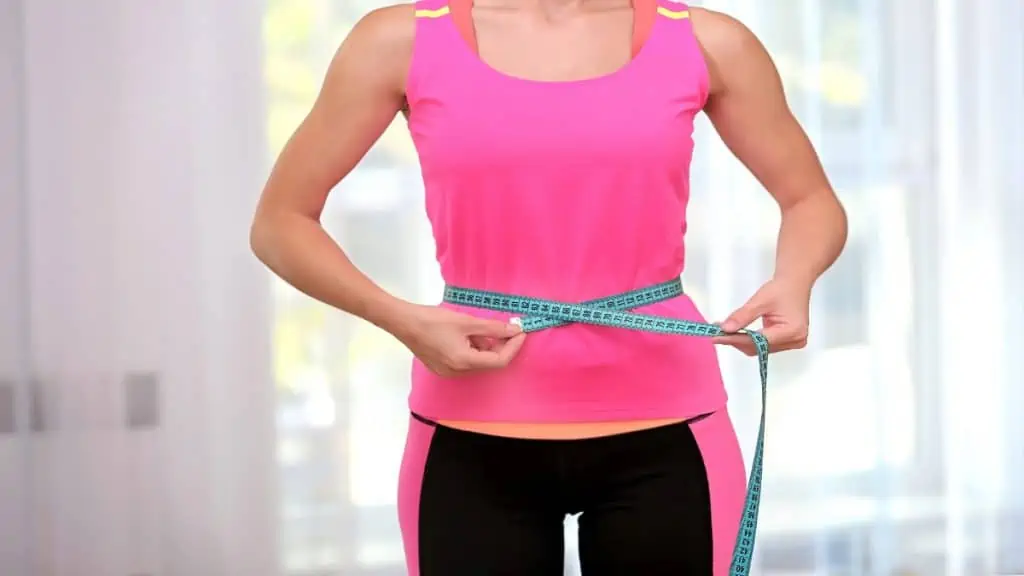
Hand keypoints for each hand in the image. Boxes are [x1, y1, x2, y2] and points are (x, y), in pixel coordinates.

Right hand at [395, 305, 525, 376]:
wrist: (403, 323)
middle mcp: (457, 373)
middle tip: (502, 326)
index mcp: (464, 362)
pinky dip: (472, 349)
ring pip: (477, 362)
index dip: (513, 347)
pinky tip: (466, 334)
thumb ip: (493, 328)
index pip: (499, 361)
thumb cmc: (433, 320)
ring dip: (484, 346)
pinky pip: (465, 361)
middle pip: (488, 362)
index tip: (521, 331)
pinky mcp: (442, 367)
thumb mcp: (466, 321)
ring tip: (476, 327)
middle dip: (499, 345)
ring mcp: (448, 372)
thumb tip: (515, 330)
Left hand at [712, 278, 810, 355]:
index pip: (759, 341)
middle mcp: (795, 341)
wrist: (794, 285)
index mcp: (792, 331)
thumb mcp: (760, 300)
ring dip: (741, 341)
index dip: (736, 339)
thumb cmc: (781, 289)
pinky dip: (749, 340)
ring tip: (723, 332)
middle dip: (736, 341)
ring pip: (759, 349)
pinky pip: (763, 346)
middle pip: (759, 348)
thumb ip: (742, 316)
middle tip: (716, 333)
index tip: (717, 336)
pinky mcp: (787, 342)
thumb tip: (725, 329)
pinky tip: (736, 333)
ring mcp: (792, 343)